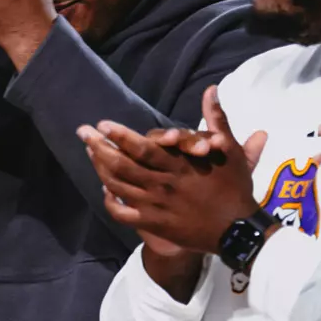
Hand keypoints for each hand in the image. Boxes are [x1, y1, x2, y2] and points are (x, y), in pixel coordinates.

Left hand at [76, 85, 267, 255]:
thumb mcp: (229, 151)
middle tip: (83, 132)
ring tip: (89, 152)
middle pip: (122, 165)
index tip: (103, 124)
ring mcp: (155, 205)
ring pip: (118, 186)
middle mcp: (162, 184)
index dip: (120, 136)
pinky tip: (104, 189)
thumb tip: (210, 89)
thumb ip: (216, 119)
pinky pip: (122, 213)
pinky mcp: (153, 223)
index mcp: (179, 166)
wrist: (237, 230)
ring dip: (100, 168)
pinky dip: (110, 201)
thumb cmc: (235, 187)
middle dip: (99, 147)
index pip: (143, 148)